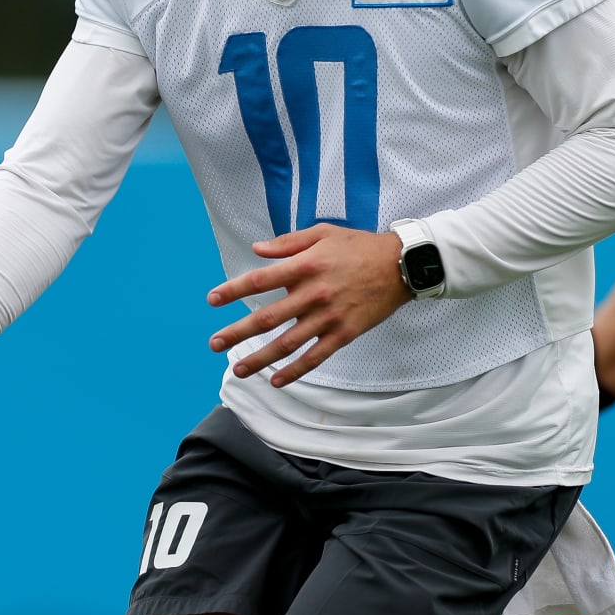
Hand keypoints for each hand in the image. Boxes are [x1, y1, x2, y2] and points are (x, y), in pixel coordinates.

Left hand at [206, 224, 412, 387]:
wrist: (401, 264)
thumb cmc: (359, 246)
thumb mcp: (323, 233)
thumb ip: (288, 243)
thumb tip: (256, 249)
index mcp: (306, 265)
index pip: (260, 280)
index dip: (233, 290)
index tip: (212, 300)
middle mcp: (314, 293)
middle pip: (267, 317)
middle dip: (237, 332)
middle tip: (214, 343)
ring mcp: (329, 316)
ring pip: (288, 343)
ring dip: (260, 358)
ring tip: (238, 370)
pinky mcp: (345, 333)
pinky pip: (316, 357)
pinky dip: (295, 371)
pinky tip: (276, 380)